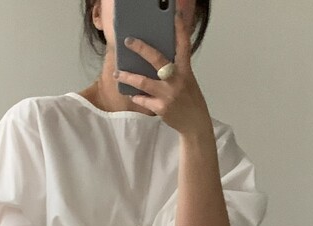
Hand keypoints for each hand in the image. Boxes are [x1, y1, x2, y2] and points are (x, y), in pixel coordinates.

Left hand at [114, 10, 211, 137]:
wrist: (195, 123)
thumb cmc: (189, 99)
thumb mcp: (186, 80)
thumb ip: (174, 70)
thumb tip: (154, 62)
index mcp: (185, 70)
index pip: (183, 45)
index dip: (180, 29)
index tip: (175, 15)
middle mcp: (177, 80)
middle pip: (156, 59)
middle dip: (141, 48)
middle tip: (128, 41)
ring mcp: (168, 94)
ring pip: (143, 82)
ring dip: (128, 77)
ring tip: (117, 73)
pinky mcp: (161, 108)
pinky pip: (143, 100)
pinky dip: (136, 97)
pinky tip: (132, 94)